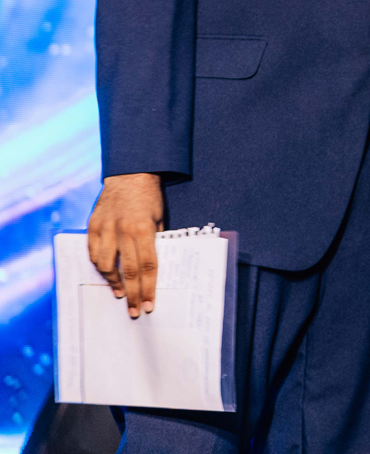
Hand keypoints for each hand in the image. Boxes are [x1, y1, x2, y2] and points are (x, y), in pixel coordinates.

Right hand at [87, 173, 164, 317]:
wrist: (130, 174)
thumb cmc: (150, 197)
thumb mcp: (160, 218)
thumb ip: (155, 241)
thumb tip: (151, 267)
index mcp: (144, 229)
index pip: (147, 266)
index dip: (148, 288)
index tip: (149, 305)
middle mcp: (123, 231)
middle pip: (128, 271)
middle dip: (132, 294)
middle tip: (134, 312)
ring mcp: (105, 229)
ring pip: (105, 265)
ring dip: (113, 283)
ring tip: (120, 294)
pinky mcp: (92, 226)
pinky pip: (93, 253)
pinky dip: (99, 266)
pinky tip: (107, 275)